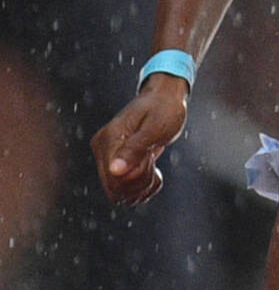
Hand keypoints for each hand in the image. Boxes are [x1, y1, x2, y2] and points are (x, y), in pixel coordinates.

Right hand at [92, 77, 189, 204]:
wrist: (165, 98)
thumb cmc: (163, 110)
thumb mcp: (154, 130)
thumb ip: (134, 150)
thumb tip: (115, 171)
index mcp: (108, 140)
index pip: (114, 178)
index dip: (137, 177)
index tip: (151, 160)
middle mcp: (102, 149)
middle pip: (115, 188)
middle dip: (140, 184)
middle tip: (154, 165)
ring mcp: (108, 156)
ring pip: (119, 191)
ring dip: (142, 187)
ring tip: (155, 170)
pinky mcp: (117, 161)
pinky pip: (124, 187)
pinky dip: (143, 187)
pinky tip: (154, 174)